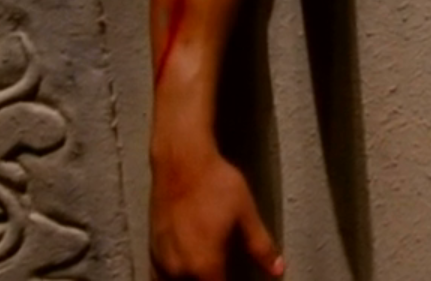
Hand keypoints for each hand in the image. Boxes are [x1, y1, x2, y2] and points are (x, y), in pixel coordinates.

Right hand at [151, 152, 283, 280]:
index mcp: (204, 265)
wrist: (182, 162)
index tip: (238, 280)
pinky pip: (159, 278)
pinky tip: (185, 271)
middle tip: (224, 273)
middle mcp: (179, 270)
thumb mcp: (246, 214)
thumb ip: (261, 247)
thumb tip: (278, 269)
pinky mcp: (152, 249)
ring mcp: (162, 261)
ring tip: (208, 273)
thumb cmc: (216, 184)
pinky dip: (172, 280)